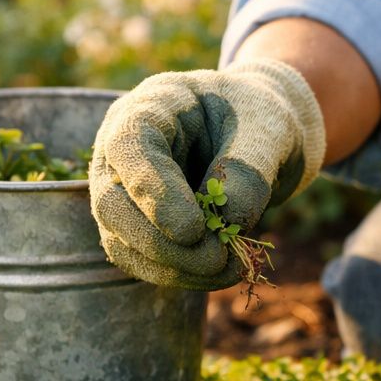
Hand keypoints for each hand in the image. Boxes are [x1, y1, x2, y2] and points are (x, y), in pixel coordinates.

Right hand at [89, 60, 324, 289]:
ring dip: (172, 268)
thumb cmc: (260, 118)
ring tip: (227, 268)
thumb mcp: (268, 127)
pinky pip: (144, 261)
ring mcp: (124, 190)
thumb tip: (227, 222)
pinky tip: (220, 273)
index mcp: (152, 106)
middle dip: (160, 243)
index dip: (153, 192)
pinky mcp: (139, 225)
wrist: (262, 133)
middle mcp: (124, 149)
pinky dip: (181, 275)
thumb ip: (248, 168)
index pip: (129, 147)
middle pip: (111, 203)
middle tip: (215, 258)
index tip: (192, 231)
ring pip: (122, 241)